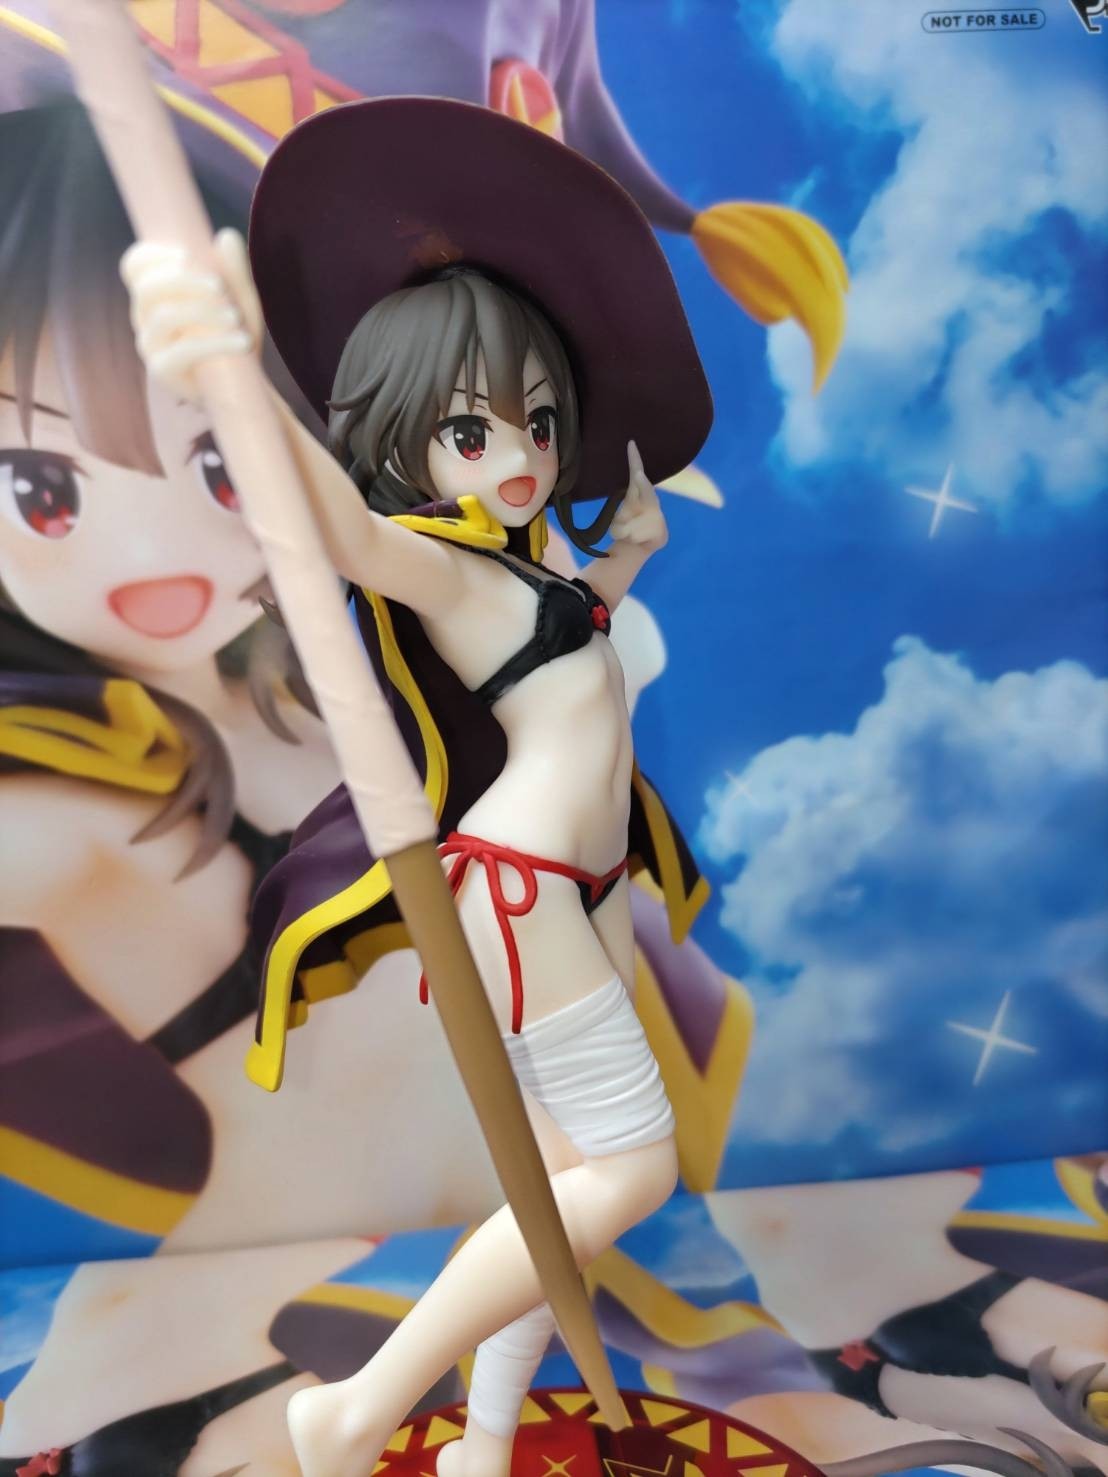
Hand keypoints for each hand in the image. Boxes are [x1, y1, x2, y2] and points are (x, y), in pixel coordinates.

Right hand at [119, 228, 261, 401]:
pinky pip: (181, 351)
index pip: (134, 265)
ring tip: (236, 317)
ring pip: (163, 317)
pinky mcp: (162, 370)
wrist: (243, 384)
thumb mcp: (240, 299)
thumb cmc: (234, 334)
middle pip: (147, 287)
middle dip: (185, 281)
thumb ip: (234, 270)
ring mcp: (150, 345)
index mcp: (156, 293)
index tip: (188, 255)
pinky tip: (242, 342)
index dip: (154, 255)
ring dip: (202, 312)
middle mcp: (145, 316)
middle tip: (221, 288)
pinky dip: (215, 344)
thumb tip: (226, 236)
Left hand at [609, 440, 667, 552]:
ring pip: (633, 525)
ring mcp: (656, 515)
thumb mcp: (616, 527)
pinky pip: (639, 536)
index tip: (631, 444)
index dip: (634, 459)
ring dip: (626, 532)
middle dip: (643, 484)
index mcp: (636, 494)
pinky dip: (633, 541)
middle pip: (646, 490)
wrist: (641, 544)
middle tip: (638, 475)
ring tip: (630, 534)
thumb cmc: (626, 528)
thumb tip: (627, 531)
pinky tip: (638, 539)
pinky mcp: (661, 530)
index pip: (635, 473)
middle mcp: (649, 501)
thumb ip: (619, 528)